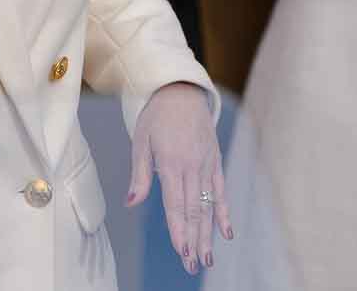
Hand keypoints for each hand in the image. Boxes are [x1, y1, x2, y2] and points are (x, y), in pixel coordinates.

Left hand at [128, 82, 229, 273]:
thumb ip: (139, 175)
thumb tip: (130, 203)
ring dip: (208, 234)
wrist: (181, 91)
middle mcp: (192, 166)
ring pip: (208, 205)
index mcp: (171, 163)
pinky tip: (226, 232)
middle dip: (193, 241)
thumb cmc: (156, 116)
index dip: (179, 230)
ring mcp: (206, 164)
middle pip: (194, 211)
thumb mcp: (141, 141)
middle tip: (192, 265)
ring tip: (207, 259)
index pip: (176, 205)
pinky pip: (221, 190)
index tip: (181, 252)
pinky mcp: (215, 161)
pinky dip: (224, 212)